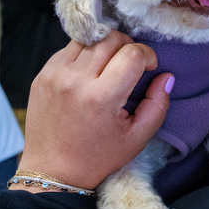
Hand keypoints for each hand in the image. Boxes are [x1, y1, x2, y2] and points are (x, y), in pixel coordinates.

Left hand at [17, 30, 171, 190]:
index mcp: (101, 97)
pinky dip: (85, 54)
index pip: (132, 53)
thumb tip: (166, 76)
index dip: (147, 55)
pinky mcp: (42, 75)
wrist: (52, 171)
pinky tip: (89, 74)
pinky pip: (69, 48)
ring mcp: (55, 75)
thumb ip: (158, 104)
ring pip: (89, 38)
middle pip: (111, 38)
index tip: (149, 68)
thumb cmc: (98, 157)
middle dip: (128, 46)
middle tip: (130, 66)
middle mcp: (75, 80)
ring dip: (105, 47)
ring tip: (109, 67)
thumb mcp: (138, 138)